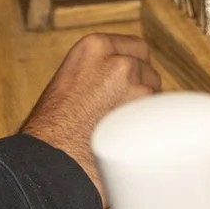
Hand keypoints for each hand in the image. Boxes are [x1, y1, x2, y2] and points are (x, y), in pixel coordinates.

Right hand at [20, 32, 161, 203]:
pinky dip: (149, 126)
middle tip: (123, 107)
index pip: (135, 47)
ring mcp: (136, 85)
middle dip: (140, 85)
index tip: (129, 80)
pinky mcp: (147, 112)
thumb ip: (97, 71)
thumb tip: (120, 79)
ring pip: (154, 93)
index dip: (134, 65)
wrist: (52, 161)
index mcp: (94, 46)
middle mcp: (118, 60)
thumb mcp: (69, 81)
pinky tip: (131, 138)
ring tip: (120, 128)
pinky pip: (158, 116)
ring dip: (144, 107)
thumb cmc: (51, 129)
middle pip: (148, 69)